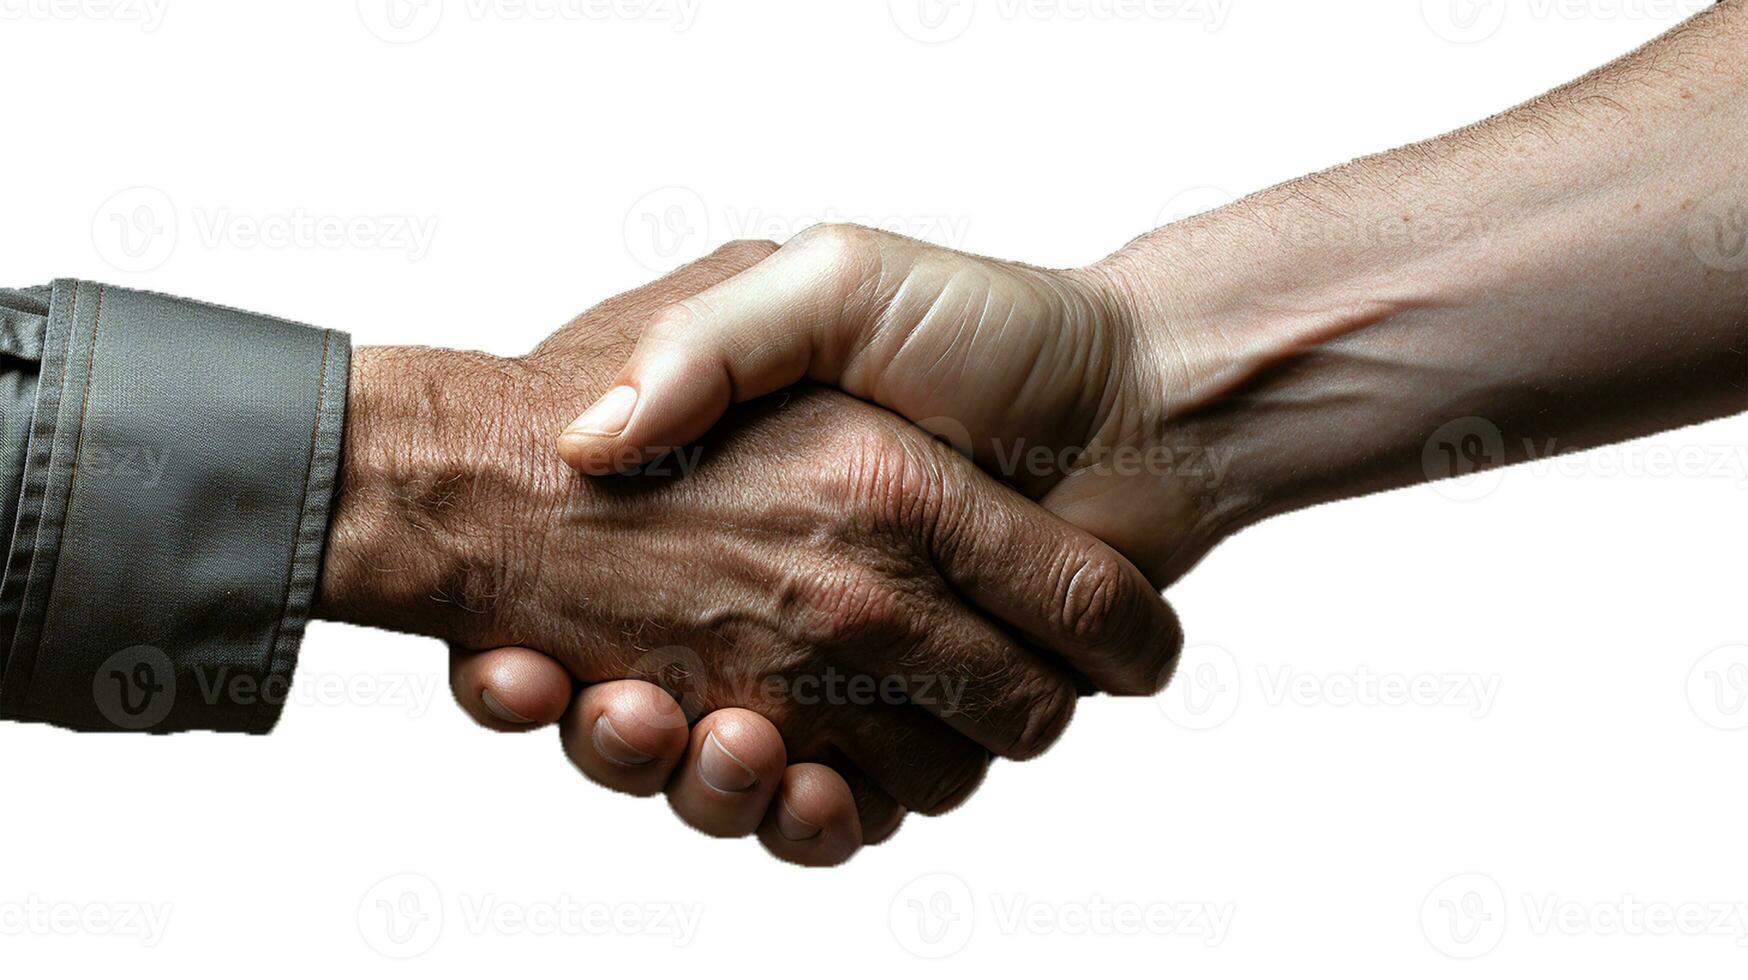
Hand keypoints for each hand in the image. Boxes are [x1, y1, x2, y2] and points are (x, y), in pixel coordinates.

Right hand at [318, 242, 1180, 864]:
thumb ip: (713, 340)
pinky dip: (807, 822)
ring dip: (705, 783)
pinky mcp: (924, 732)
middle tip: (617, 703)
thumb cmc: (988, 330)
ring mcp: (853, 676)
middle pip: (661, 717)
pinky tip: (801, 788)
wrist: (1136, 395)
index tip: (515, 662)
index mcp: (744, 519)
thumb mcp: (830, 283)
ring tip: (692, 732)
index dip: (535, 660)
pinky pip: (840, 812)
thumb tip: (592, 439)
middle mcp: (787, 606)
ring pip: (742, 782)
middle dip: (625, 738)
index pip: (602, 602)